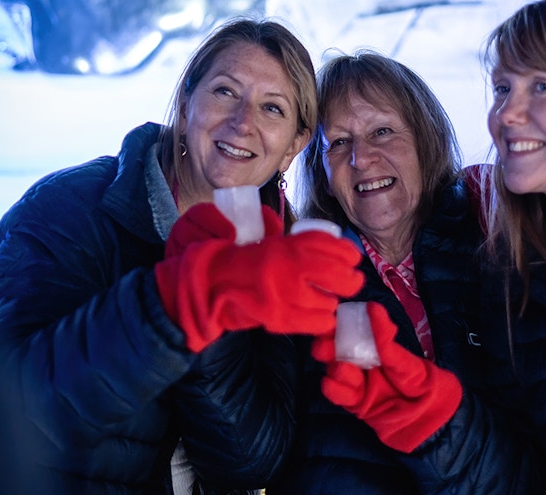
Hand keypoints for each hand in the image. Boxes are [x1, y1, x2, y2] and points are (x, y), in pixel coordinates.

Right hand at [155, 211, 364, 351]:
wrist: (193, 290)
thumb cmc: (212, 257)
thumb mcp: (228, 227)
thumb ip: (256, 222)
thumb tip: (274, 227)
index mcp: (276, 247)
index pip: (323, 245)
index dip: (343, 251)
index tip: (350, 255)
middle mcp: (283, 272)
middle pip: (336, 274)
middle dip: (349, 277)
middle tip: (352, 278)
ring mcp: (282, 299)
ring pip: (327, 301)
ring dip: (334, 300)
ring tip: (331, 296)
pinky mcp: (277, 321)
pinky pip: (314, 323)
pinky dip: (323, 319)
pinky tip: (322, 314)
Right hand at [312, 302, 461, 452]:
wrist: (430, 416)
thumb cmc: (421, 381)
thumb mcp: (403, 359)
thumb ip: (384, 338)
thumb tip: (372, 306)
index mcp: (372, 346)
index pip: (348, 332)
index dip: (335, 326)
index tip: (329, 321)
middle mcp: (360, 362)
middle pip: (334, 352)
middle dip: (326, 347)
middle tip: (324, 346)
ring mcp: (356, 383)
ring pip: (335, 372)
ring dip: (333, 369)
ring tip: (342, 368)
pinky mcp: (355, 404)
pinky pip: (339, 395)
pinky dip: (333, 388)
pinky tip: (333, 383)